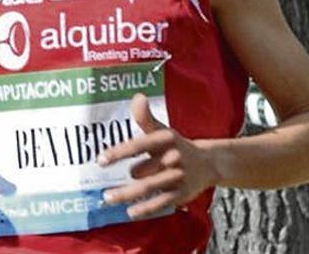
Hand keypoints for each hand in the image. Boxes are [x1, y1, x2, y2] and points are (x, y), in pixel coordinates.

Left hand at [98, 93, 218, 218]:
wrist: (208, 163)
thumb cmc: (175, 145)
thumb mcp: (162, 130)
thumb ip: (146, 117)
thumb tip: (137, 96)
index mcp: (165, 139)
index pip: (139, 145)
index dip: (119, 153)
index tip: (100, 160)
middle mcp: (172, 157)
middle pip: (144, 170)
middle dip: (124, 178)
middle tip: (104, 187)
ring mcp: (177, 176)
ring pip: (149, 187)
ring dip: (128, 195)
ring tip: (109, 198)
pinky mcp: (181, 193)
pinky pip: (161, 202)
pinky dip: (146, 208)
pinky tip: (130, 212)